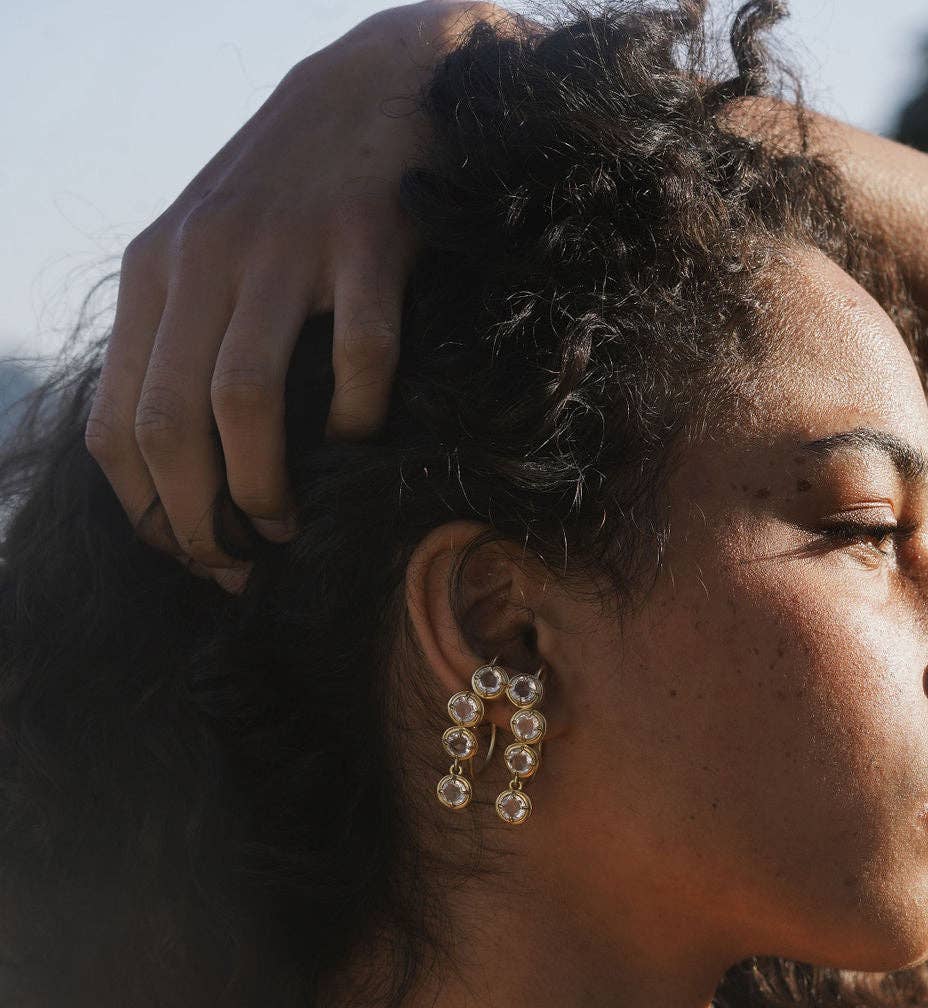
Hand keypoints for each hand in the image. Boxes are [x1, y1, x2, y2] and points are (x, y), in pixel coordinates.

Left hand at [84, 1, 513, 592]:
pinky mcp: (364, 240)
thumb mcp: (205, 256)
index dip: (150, 516)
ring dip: (263, 490)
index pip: (115, 428)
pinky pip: (356, 359)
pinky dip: (356, 421)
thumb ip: (179, 345)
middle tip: (242, 565)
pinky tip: (362, 443)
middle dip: (200, 522)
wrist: (377, 87)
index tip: (197, 558)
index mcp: (152, 277)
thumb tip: (179, 479)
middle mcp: (200, 261)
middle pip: (169, 426)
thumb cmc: (291, 200)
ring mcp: (281, 249)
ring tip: (288, 531)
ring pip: (242, 402)